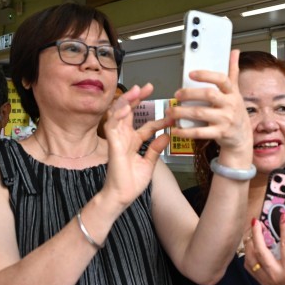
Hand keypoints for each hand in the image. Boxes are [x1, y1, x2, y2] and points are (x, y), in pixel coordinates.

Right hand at [100, 83, 172, 208]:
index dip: (159, 119)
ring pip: (118, 114)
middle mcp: (124, 138)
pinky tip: (126, 107)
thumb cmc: (131, 183)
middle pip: (129, 112)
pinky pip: (112, 126)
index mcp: (133, 142)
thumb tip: (166, 136)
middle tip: (147, 87)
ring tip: (136, 90)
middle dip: (137, 98)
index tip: (172, 114)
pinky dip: (118, 115)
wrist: (121, 197)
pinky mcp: (112, 145)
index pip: (146, 125)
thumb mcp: (149, 164)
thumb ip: (156, 149)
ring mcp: (117, 140)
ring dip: (127, 101)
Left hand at [170, 50, 250, 162]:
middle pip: (208, 95)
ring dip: (182, 112)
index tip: (191, 74)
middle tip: (177, 94)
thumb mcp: (236, 91)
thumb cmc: (236, 112)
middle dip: (189, 93)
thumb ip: (233, 72)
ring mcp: (225, 120)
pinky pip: (200, 132)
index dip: (206, 75)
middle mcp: (229, 105)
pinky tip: (177, 129)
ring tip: (171, 111)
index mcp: (232, 93)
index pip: (221, 79)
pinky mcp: (219, 133)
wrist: (242, 137)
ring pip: (200, 113)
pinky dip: (186, 132)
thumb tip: (234, 52)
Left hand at [243, 214, 284, 284]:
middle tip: (256, 221)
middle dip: (257, 234)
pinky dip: (247, 255)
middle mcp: (276, 276)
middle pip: (261, 252)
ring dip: (250, 243)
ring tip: (252, 231)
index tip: (284, 216)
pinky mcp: (261, 282)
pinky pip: (249, 267)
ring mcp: (266, 280)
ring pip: (251, 259)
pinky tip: (251, 246)